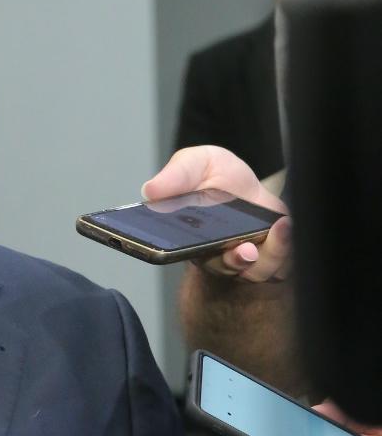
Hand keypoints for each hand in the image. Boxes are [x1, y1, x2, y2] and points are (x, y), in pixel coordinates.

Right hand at [143, 145, 290, 280]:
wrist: (249, 187)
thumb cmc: (218, 178)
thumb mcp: (194, 163)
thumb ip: (175, 175)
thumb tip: (150, 190)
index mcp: (186, 237)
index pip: (180, 253)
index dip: (189, 254)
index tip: (200, 247)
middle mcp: (213, 255)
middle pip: (221, 268)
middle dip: (233, 262)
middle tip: (244, 251)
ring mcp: (243, 260)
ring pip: (253, 272)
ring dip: (268, 255)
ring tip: (278, 229)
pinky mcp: (269, 259)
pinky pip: (279, 267)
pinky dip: (285, 247)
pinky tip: (285, 226)